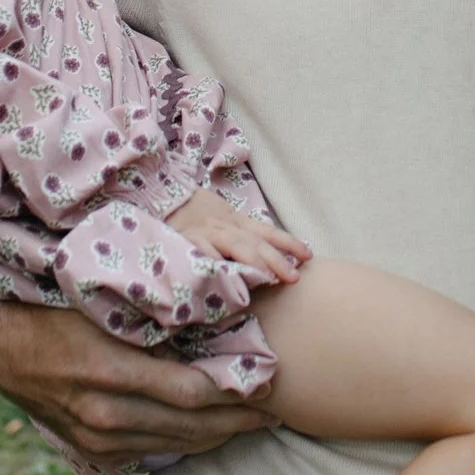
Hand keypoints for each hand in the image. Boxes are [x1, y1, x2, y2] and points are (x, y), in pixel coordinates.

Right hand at [0, 293, 276, 467]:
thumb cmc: (55, 305)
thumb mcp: (104, 301)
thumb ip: (155, 315)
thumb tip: (216, 314)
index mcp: (111, 372)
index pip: (193, 392)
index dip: (237, 389)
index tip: (270, 378)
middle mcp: (106, 414)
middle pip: (192, 426)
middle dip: (240, 418)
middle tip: (276, 406)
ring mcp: (98, 438)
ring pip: (176, 445)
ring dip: (219, 434)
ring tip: (254, 420)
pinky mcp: (93, 450)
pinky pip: (152, 452)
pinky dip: (185, 441)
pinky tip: (209, 429)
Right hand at [167, 188, 310, 284]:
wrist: (165, 197)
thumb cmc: (197, 215)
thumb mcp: (224, 220)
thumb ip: (242, 235)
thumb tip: (269, 256)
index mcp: (237, 222)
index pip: (268, 232)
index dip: (289, 243)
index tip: (309, 256)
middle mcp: (226, 226)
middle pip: (256, 243)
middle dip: (276, 260)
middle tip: (293, 278)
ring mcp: (207, 232)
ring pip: (234, 245)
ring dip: (251, 261)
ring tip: (265, 277)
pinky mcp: (187, 239)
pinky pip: (200, 250)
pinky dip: (210, 260)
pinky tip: (220, 273)